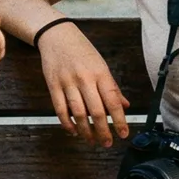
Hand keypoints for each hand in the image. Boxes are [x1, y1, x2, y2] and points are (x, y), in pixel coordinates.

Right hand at [38, 22, 130, 146]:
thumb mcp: (101, 64)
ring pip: (78, 113)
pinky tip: (73, 131)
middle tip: (107, 143)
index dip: (119, 120)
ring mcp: (67, 82)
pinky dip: (67, 123)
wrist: (57, 35)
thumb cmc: (82, 50)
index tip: (124, 133)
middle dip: (103, 131)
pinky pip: (60, 109)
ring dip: (85, 130)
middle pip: (95, 111)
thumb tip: (124, 105)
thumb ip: (112, 86)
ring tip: (91, 140)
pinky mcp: (53, 85)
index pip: (112, 101)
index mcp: (100, 73)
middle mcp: (84, 78)